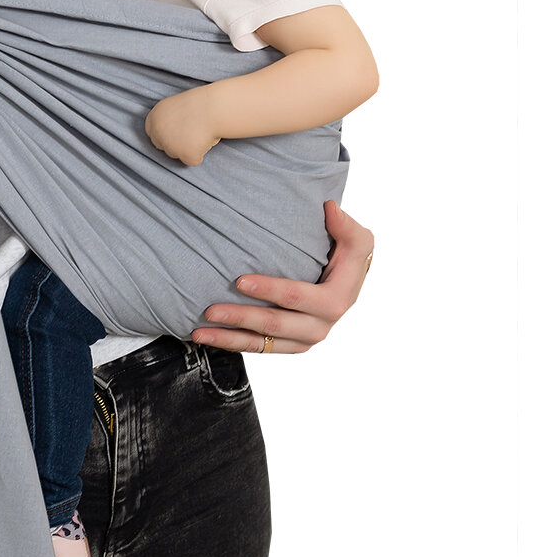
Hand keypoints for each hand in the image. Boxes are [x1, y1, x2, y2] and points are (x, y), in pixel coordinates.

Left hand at [145, 89, 221, 166]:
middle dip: (175, 144)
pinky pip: (193, 161)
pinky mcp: (184, 154)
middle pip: (163, 147)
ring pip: (176, 155)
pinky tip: (206, 140)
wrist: (217, 106)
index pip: (153, 133)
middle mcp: (158, 131)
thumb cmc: (201, 104)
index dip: (165, 135)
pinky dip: (200, 154)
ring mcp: (170, 144)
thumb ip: (168, 120)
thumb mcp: (177, 107)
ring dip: (188, 148)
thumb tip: (170, 135)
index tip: (177, 134)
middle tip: (191, 134)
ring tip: (201, 133)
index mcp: (154, 116)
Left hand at [192, 200, 373, 354]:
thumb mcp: (356, 240)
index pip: (297, 297)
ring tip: (199, 332)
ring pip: (262, 344)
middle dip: (240, 318)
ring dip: (228, 338)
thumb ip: (346, 227)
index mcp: (337, 301)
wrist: (345, 283)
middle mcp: (320, 327)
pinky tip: (208, 337)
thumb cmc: (346, 256)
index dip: (269, 290)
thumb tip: (329, 208)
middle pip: (274, 324)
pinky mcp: (290, 346)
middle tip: (210, 309)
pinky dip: (232, 344)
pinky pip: (258, 349)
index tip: (239, 280)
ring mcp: (304, 340)